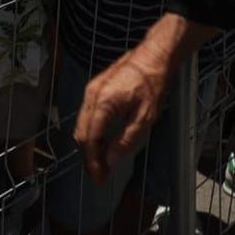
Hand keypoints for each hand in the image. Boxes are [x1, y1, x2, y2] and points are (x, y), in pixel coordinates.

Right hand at [74, 45, 169, 183]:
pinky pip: (86, 115)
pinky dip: (91, 132)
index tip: (99, 179)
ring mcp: (91, 90)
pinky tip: (102, 143)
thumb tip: (110, 161)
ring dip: (89, 146)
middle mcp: (91, 96)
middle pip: (81, 134)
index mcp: (103, 103)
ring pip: (81, 125)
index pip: (90, 140)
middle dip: (88, 158)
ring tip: (101, 164)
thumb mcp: (145, 117)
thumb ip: (125, 141)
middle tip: (99, 176)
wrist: (153, 55)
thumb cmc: (153, 83)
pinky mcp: (95, 88)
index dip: (93, 162)